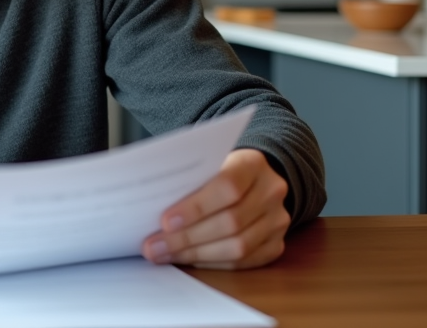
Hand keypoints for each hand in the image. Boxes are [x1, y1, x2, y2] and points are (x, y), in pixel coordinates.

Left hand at [141, 148, 289, 269]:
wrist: (255, 177)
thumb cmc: (220, 169)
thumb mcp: (207, 162)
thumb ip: (188, 179)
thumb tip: (148, 205)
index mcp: (253, 164)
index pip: (228, 186)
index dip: (196, 207)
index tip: (165, 221)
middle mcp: (271, 192)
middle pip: (231, 222)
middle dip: (187, 238)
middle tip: (154, 246)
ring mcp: (278, 220)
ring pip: (238, 247)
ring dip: (195, 254)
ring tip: (164, 255)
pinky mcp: (276, 244)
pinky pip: (244, 262)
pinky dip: (212, 263)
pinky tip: (187, 259)